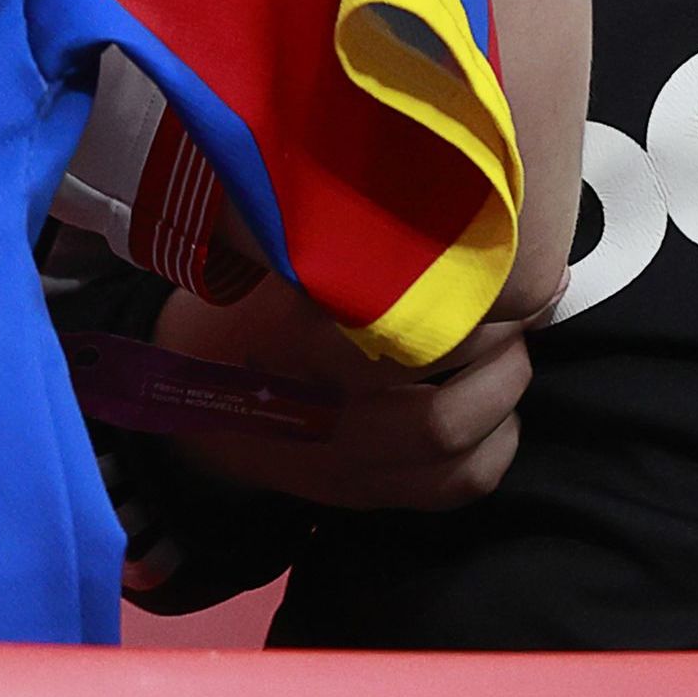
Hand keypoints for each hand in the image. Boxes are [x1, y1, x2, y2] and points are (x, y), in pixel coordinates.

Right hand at [153, 280, 533, 511]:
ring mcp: (346, 466)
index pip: (403, 334)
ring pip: (455, 454)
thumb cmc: (236, 315)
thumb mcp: (269, 266)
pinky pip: (456, 488)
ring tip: (507, 357)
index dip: (464, 307)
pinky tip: (494, 407)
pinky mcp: (364, 495)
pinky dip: (495, 446)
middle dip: (498, 361)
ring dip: (502, 400)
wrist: (183, 411)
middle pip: (441, 416)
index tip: (494, 267)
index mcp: (298, 346)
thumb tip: (441, 201)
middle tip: (514, 315)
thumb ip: (339, 243)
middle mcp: (325, 418)